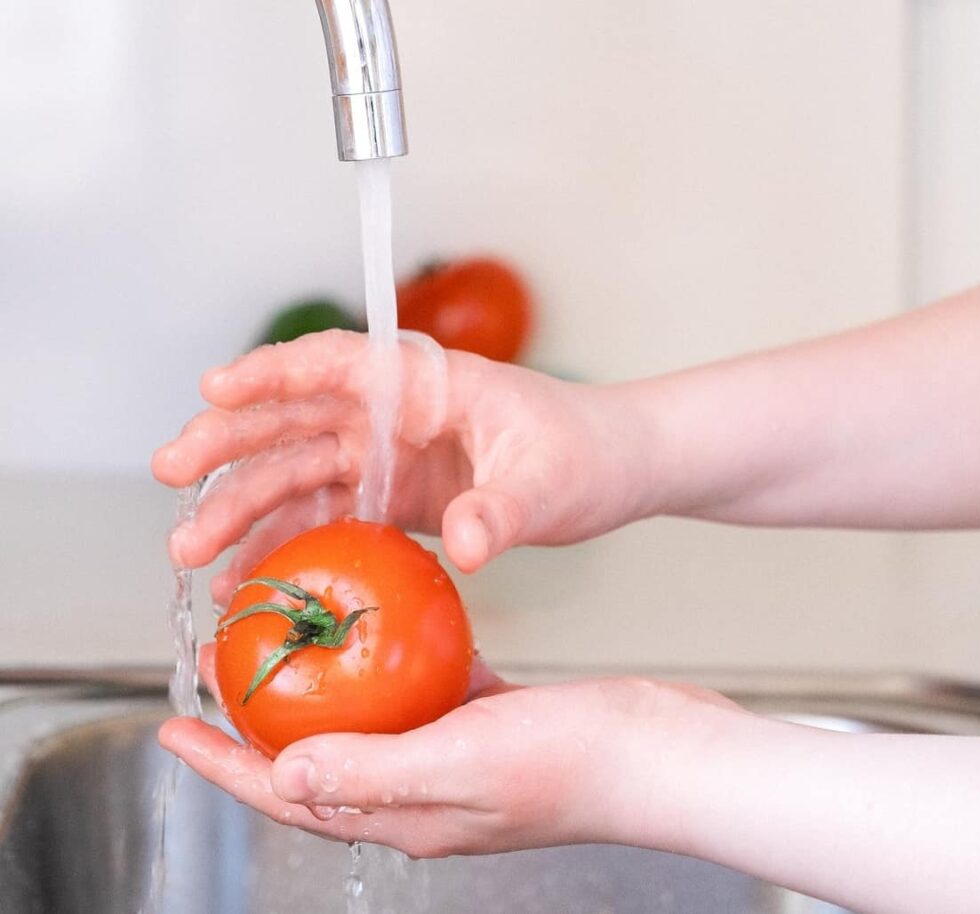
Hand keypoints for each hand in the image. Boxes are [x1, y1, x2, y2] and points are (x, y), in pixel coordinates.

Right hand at [152, 332, 653, 596]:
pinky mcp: (396, 497)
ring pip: (299, 473)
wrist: (612, 471)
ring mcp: (391, 456)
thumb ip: (504, 509)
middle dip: (231, 444)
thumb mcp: (549, 481)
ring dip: (243, 508)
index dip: (274, 373)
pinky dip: (285, 545)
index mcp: (428, 382)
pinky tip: (250, 576)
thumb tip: (466, 541)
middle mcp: (396, 413)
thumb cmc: (586, 452)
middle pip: (297, 418)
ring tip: (194, 553)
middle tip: (172, 474)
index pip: (338, 362)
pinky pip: (326, 517)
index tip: (216, 389)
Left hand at [158, 645, 740, 857]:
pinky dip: (397, 660)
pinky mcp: (489, 722)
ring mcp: (456, 757)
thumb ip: (370, 772)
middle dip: (261, 724)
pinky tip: (395, 622)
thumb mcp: (463, 763)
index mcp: (405, 813)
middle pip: (317, 755)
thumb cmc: (574, 764)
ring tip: (296, 641)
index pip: (291, 793)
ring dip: (324, 686)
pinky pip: (424, 689)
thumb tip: (284, 776)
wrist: (658, 751)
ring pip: (368, 718)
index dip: (225, 764)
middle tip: (224, 671)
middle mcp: (422, 791)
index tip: (174, 726)